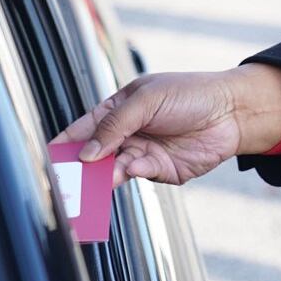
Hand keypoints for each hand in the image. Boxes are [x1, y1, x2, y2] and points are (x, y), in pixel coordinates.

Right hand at [53, 64, 280, 187]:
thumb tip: (86, 154)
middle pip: (92, 155)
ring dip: (97, 179)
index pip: (83, 128)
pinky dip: (129, 174)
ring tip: (84, 187)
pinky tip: (130, 167)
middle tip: (60, 183)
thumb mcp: (148, 99)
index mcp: (119, 109)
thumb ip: (116, 124)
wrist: (232, 111)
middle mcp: (126, 133)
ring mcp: (141, 152)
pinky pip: (135, 175)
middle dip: (76, 169)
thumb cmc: (191, 94)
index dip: (65, 144)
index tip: (48, 159)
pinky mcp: (159, 170)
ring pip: (110, 170)